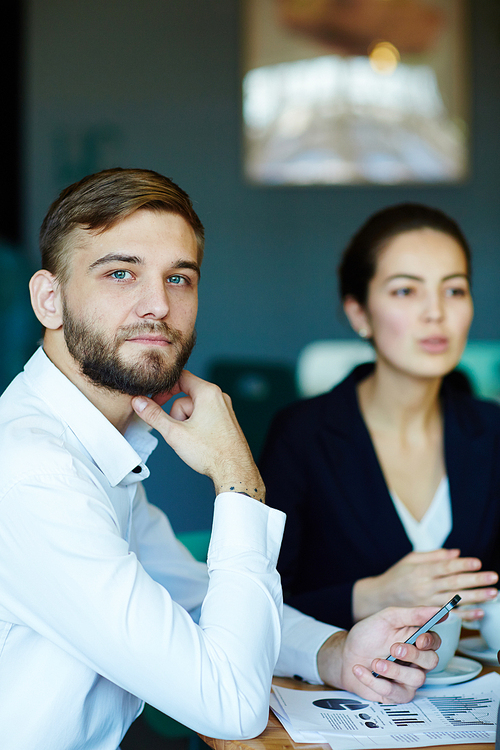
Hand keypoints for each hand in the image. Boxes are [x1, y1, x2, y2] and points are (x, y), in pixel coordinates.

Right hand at [131, 371, 264, 500]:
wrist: (235, 471)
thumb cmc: (212, 452)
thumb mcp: (174, 432)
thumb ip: (153, 415)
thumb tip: (139, 402)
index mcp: (208, 393)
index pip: (180, 377)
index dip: (164, 389)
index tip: (154, 400)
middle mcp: (219, 397)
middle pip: (186, 397)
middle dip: (176, 414)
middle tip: (175, 430)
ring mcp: (224, 410)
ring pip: (194, 409)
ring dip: (186, 422)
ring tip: (190, 439)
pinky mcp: (226, 421)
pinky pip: (204, 417)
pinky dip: (196, 426)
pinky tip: (198, 442)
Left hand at [317, 606, 440, 702]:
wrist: (345, 655)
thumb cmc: (368, 636)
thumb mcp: (387, 618)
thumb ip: (412, 614)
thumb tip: (436, 609)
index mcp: (415, 640)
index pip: (435, 641)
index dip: (430, 641)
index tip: (419, 640)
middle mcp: (415, 661)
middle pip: (431, 661)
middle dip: (414, 655)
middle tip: (394, 649)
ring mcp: (407, 679)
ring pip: (416, 679)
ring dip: (393, 670)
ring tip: (375, 662)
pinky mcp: (396, 694)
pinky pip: (393, 692)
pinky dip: (374, 681)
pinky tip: (361, 669)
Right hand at [353, 549, 497, 621]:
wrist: (378, 598)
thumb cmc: (395, 577)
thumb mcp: (410, 560)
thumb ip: (434, 556)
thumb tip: (456, 553)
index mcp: (421, 570)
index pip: (445, 566)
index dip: (462, 564)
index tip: (477, 563)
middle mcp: (425, 587)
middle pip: (454, 582)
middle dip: (475, 580)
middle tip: (492, 577)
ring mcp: (426, 602)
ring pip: (455, 599)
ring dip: (476, 597)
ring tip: (492, 593)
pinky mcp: (427, 615)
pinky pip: (449, 616)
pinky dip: (465, 615)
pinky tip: (479, 612)